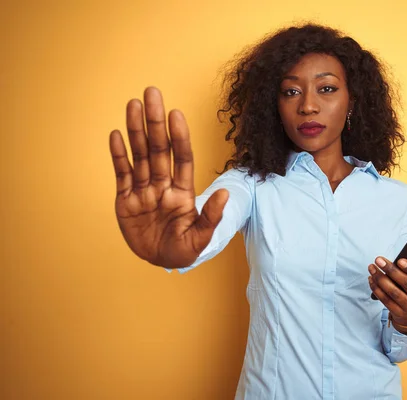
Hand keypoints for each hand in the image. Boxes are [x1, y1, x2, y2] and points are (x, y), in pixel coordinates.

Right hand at [109, 87, 228, 268]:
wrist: (160, 262)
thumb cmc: (183, 250)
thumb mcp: (200, 238)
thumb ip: (211, 217)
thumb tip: (226, 194)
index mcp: (182, 192)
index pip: (181, 158)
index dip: (179, 136)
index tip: (176, 114)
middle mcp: (163, 185)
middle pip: (158, 149)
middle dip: (155, 122)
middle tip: (152, 92)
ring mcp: (143, 190)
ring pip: (139, 155)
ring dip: (135, 130)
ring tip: (133, 104)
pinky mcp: (126, 199)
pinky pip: (122, 173)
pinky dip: (118, 155)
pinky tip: (116, 134)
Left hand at [368, 256, 406, 328]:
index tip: (399, 260)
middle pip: (405, 283)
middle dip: (391, 270)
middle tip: (379, 259)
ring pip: (393, 292)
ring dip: (380, 279)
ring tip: (372, 268)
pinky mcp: (398, 313)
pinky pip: (385, 300)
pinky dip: (376, 288)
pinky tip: (371, 279)